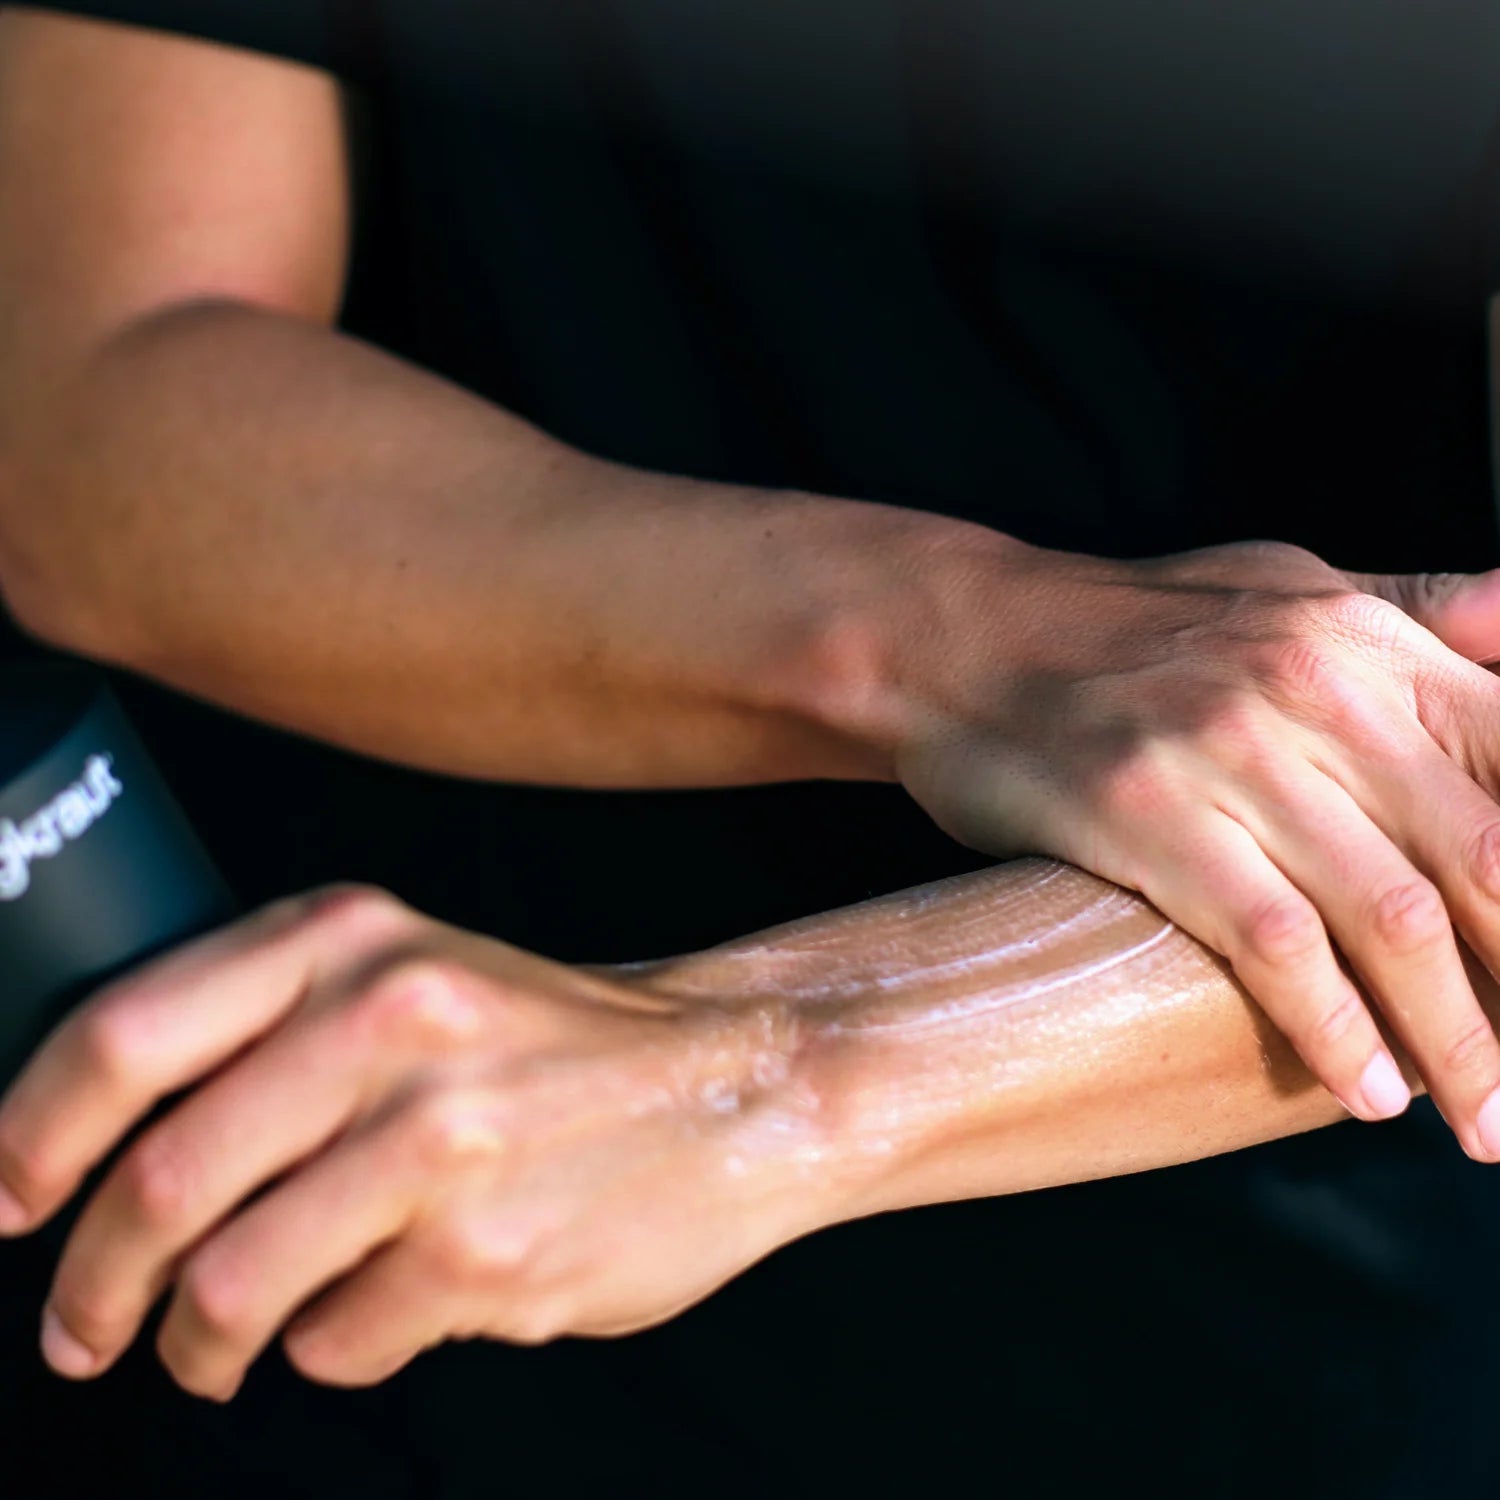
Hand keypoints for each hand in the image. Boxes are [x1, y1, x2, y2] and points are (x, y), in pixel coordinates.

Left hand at [0, 885, 821, 1399]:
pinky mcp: (485, 1255)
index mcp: (354, 942)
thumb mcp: (420, 972)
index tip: (8, 1198)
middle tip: (86, 1326)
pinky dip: (332, 1348)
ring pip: (228, 1290)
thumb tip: (117, 1140)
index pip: (124, 1033)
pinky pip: (338, 1343)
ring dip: (198, 1344)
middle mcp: (388, 1026)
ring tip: (211, 1350)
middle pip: (156, 1185)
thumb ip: (282, 1025)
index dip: (31, 1133)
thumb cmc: (558, 1040)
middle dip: (91, 1288)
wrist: (733, 1084)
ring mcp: (439, 1144)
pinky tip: (375, 1311)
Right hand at [892, 535, 1499, 1155]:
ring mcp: (1225, 751)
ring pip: (1390, 917)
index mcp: (1360, 636)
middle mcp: (1311, 687)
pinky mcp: (1142, 814)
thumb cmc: (1127, 625)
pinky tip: (1366, 1086)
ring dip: (1454, 1038)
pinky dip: (1334, 1026)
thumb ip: (1412, 610)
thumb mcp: (1279, 585)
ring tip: (1477, 1119)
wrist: (962, 639)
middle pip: (1483, 859)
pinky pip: (1273, 942)